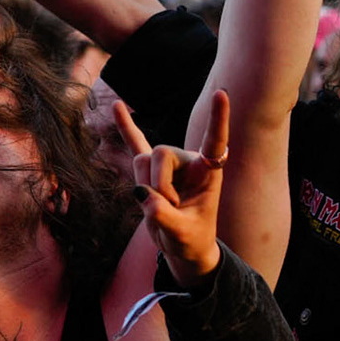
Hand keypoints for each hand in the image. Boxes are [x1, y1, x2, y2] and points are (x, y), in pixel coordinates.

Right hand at [118, 90, 229, 287]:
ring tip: (158, 207)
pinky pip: (135, 145)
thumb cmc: (191, 240)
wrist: (183, 247)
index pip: (214, 142)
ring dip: (144, 184)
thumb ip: (163, 216)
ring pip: (142, 160)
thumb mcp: (182, 235)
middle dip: (157, 183)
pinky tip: (118, 107)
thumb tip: (140, 192)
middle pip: (162, 153)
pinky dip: (126, 128)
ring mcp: (169, 164)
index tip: (221, 93)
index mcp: (207, 172)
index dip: (218, 119)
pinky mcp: (150, 171)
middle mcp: (188, 161)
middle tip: (167, 208)